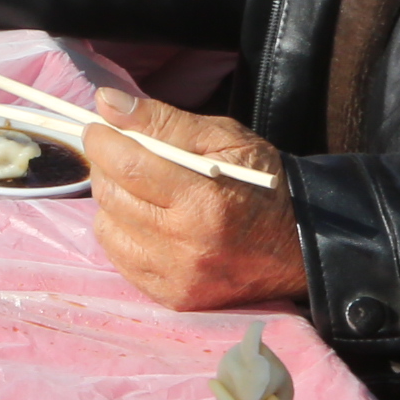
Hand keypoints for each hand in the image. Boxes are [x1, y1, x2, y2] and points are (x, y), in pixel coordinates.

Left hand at [79, 89, 303, 308]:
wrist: (299, 246)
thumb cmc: (261, 183)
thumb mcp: (224, 138)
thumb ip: (163, 121)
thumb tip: (107, 103)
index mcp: (203, 202)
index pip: (128, 165)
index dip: (103, 140)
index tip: (100, 127)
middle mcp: (184, 246)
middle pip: (111, 196)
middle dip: (106, 166)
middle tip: (121, 153)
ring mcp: (176, 276)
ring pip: (107, 227)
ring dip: (112, 201)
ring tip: (139, 189)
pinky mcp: (171, 296)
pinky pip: (119, 257)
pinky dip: (122, 232)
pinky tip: (146, 220)